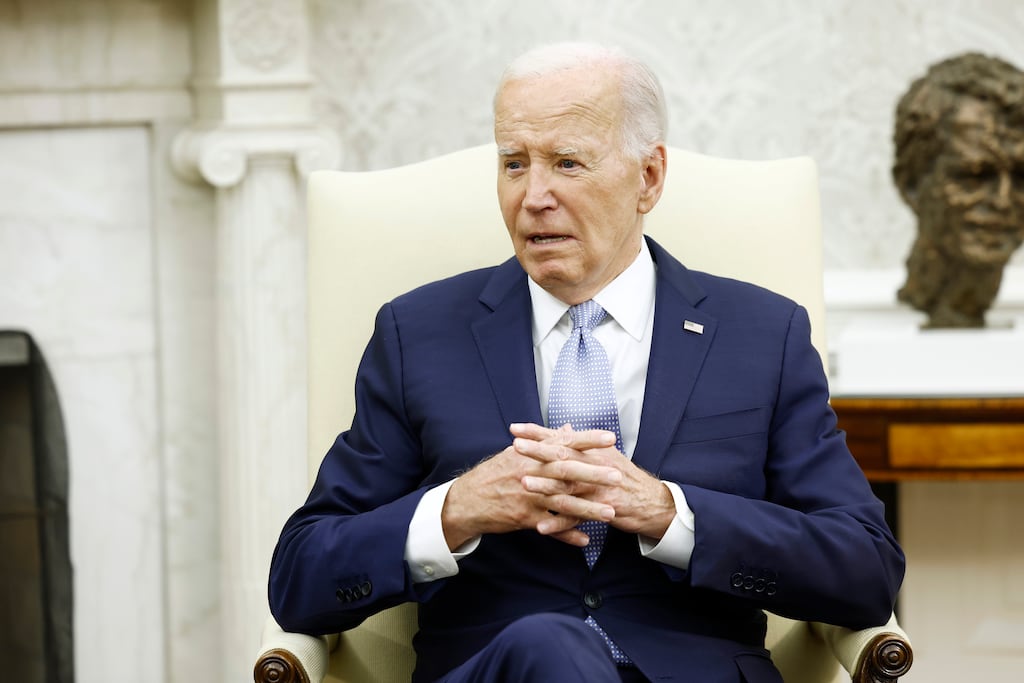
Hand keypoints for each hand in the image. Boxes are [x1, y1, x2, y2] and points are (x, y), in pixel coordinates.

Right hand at [439, 425, 621, 549]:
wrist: (467, 501)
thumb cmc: (494, 475)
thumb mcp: (516, 454)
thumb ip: (544, 442)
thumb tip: (567, 429)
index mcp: (531, 455)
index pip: (564, 443)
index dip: (587, 440)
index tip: (610, 437)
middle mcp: (530, 474)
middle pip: (567, 472)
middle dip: (594, 474)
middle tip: (618, 476)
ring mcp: (528, 497)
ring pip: (562, 504)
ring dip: (588, 509)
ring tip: (611, 512)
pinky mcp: (524, 518)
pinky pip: (550, 528)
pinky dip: (567, 535)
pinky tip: (585, 540)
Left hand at [510, 423, 675, 541]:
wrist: (652, 502)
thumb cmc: (625, 477)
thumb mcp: (605, 455)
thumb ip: (582, 443)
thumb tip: (563, 427)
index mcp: (593, 450)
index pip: (562, 438)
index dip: (538, 432)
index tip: (515, 428)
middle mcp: (596, 465)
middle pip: (563, 457)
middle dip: (538, 452)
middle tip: (515, 447)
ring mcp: (599, 488)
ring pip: (569, 487)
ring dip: (545, 486)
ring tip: (523, 484)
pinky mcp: (603, 509)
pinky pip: (577, 518)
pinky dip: (559, 524)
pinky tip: (541, 527)